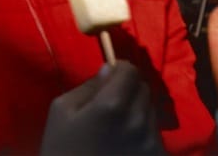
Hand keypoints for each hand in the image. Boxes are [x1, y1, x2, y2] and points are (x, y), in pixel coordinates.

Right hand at [40, 60, 162, 153]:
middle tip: (112, 101)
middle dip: (129, 89)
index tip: (110, 78)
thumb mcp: (62, 110)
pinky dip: (143, 131)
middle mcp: (138, 120)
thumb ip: (89, 86)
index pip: (131, 71)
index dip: (120, 71)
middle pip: (144, 89)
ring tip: (119, 124)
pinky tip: (126, 142)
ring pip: (151, 110)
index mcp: (112, 104)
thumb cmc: (62, 148)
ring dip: (137, 110)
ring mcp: (150, 141)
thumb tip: (110, 70)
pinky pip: (154, 133)